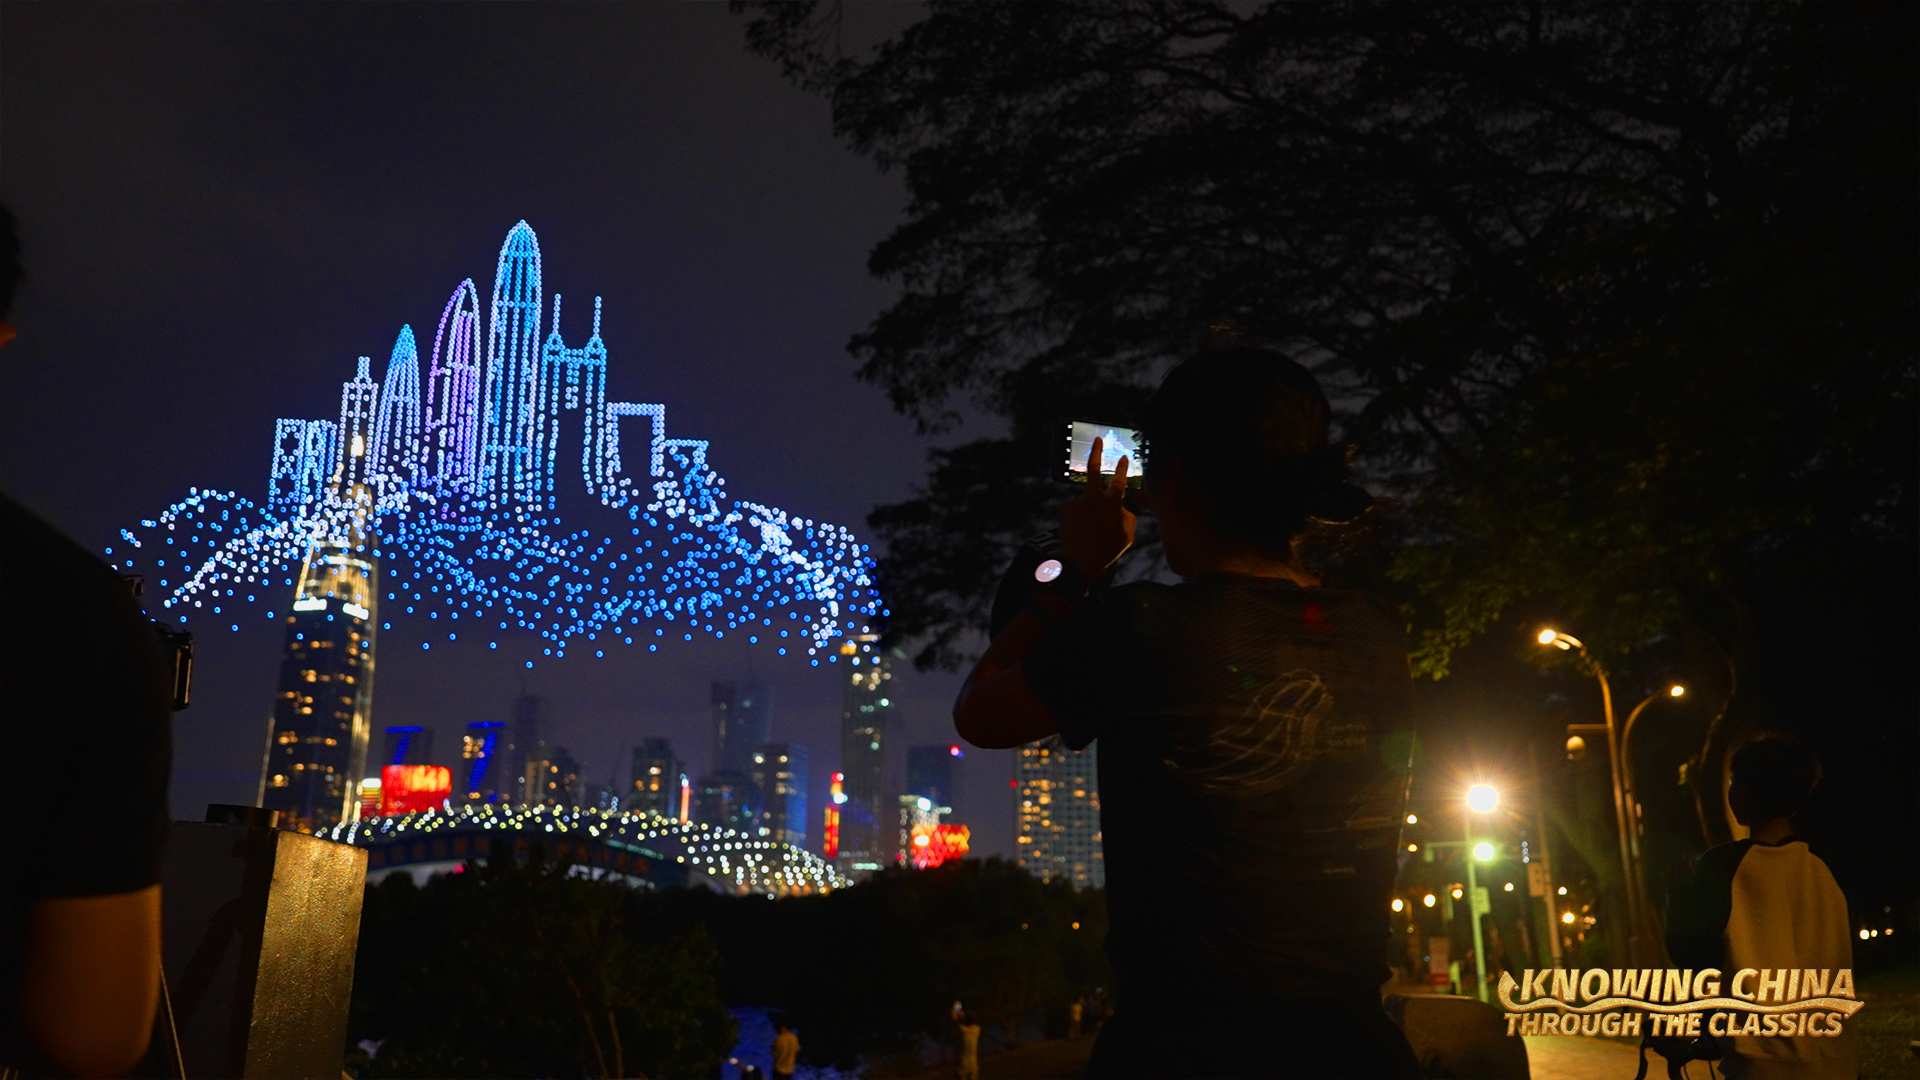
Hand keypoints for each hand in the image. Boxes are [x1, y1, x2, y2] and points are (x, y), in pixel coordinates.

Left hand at [1058, 436, 1133, 579]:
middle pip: (1094, 468)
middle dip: (1097, 451)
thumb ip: (1127, 517)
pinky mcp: (1064, 508)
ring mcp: (1077, 501)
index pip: (1119, 480)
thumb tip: (1122, 507)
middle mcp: (1094, 498)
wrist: (1078, 562)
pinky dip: (1077, 519)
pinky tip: (1078, 532)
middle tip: (1097, 439)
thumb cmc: (1107, 550)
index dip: (1121, 467)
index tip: (1122, 456)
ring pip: (1085, 502)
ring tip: (1088, 533)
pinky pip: (1074, 510)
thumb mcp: (1127, 535)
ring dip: (1087, 514)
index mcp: (1112, 503)